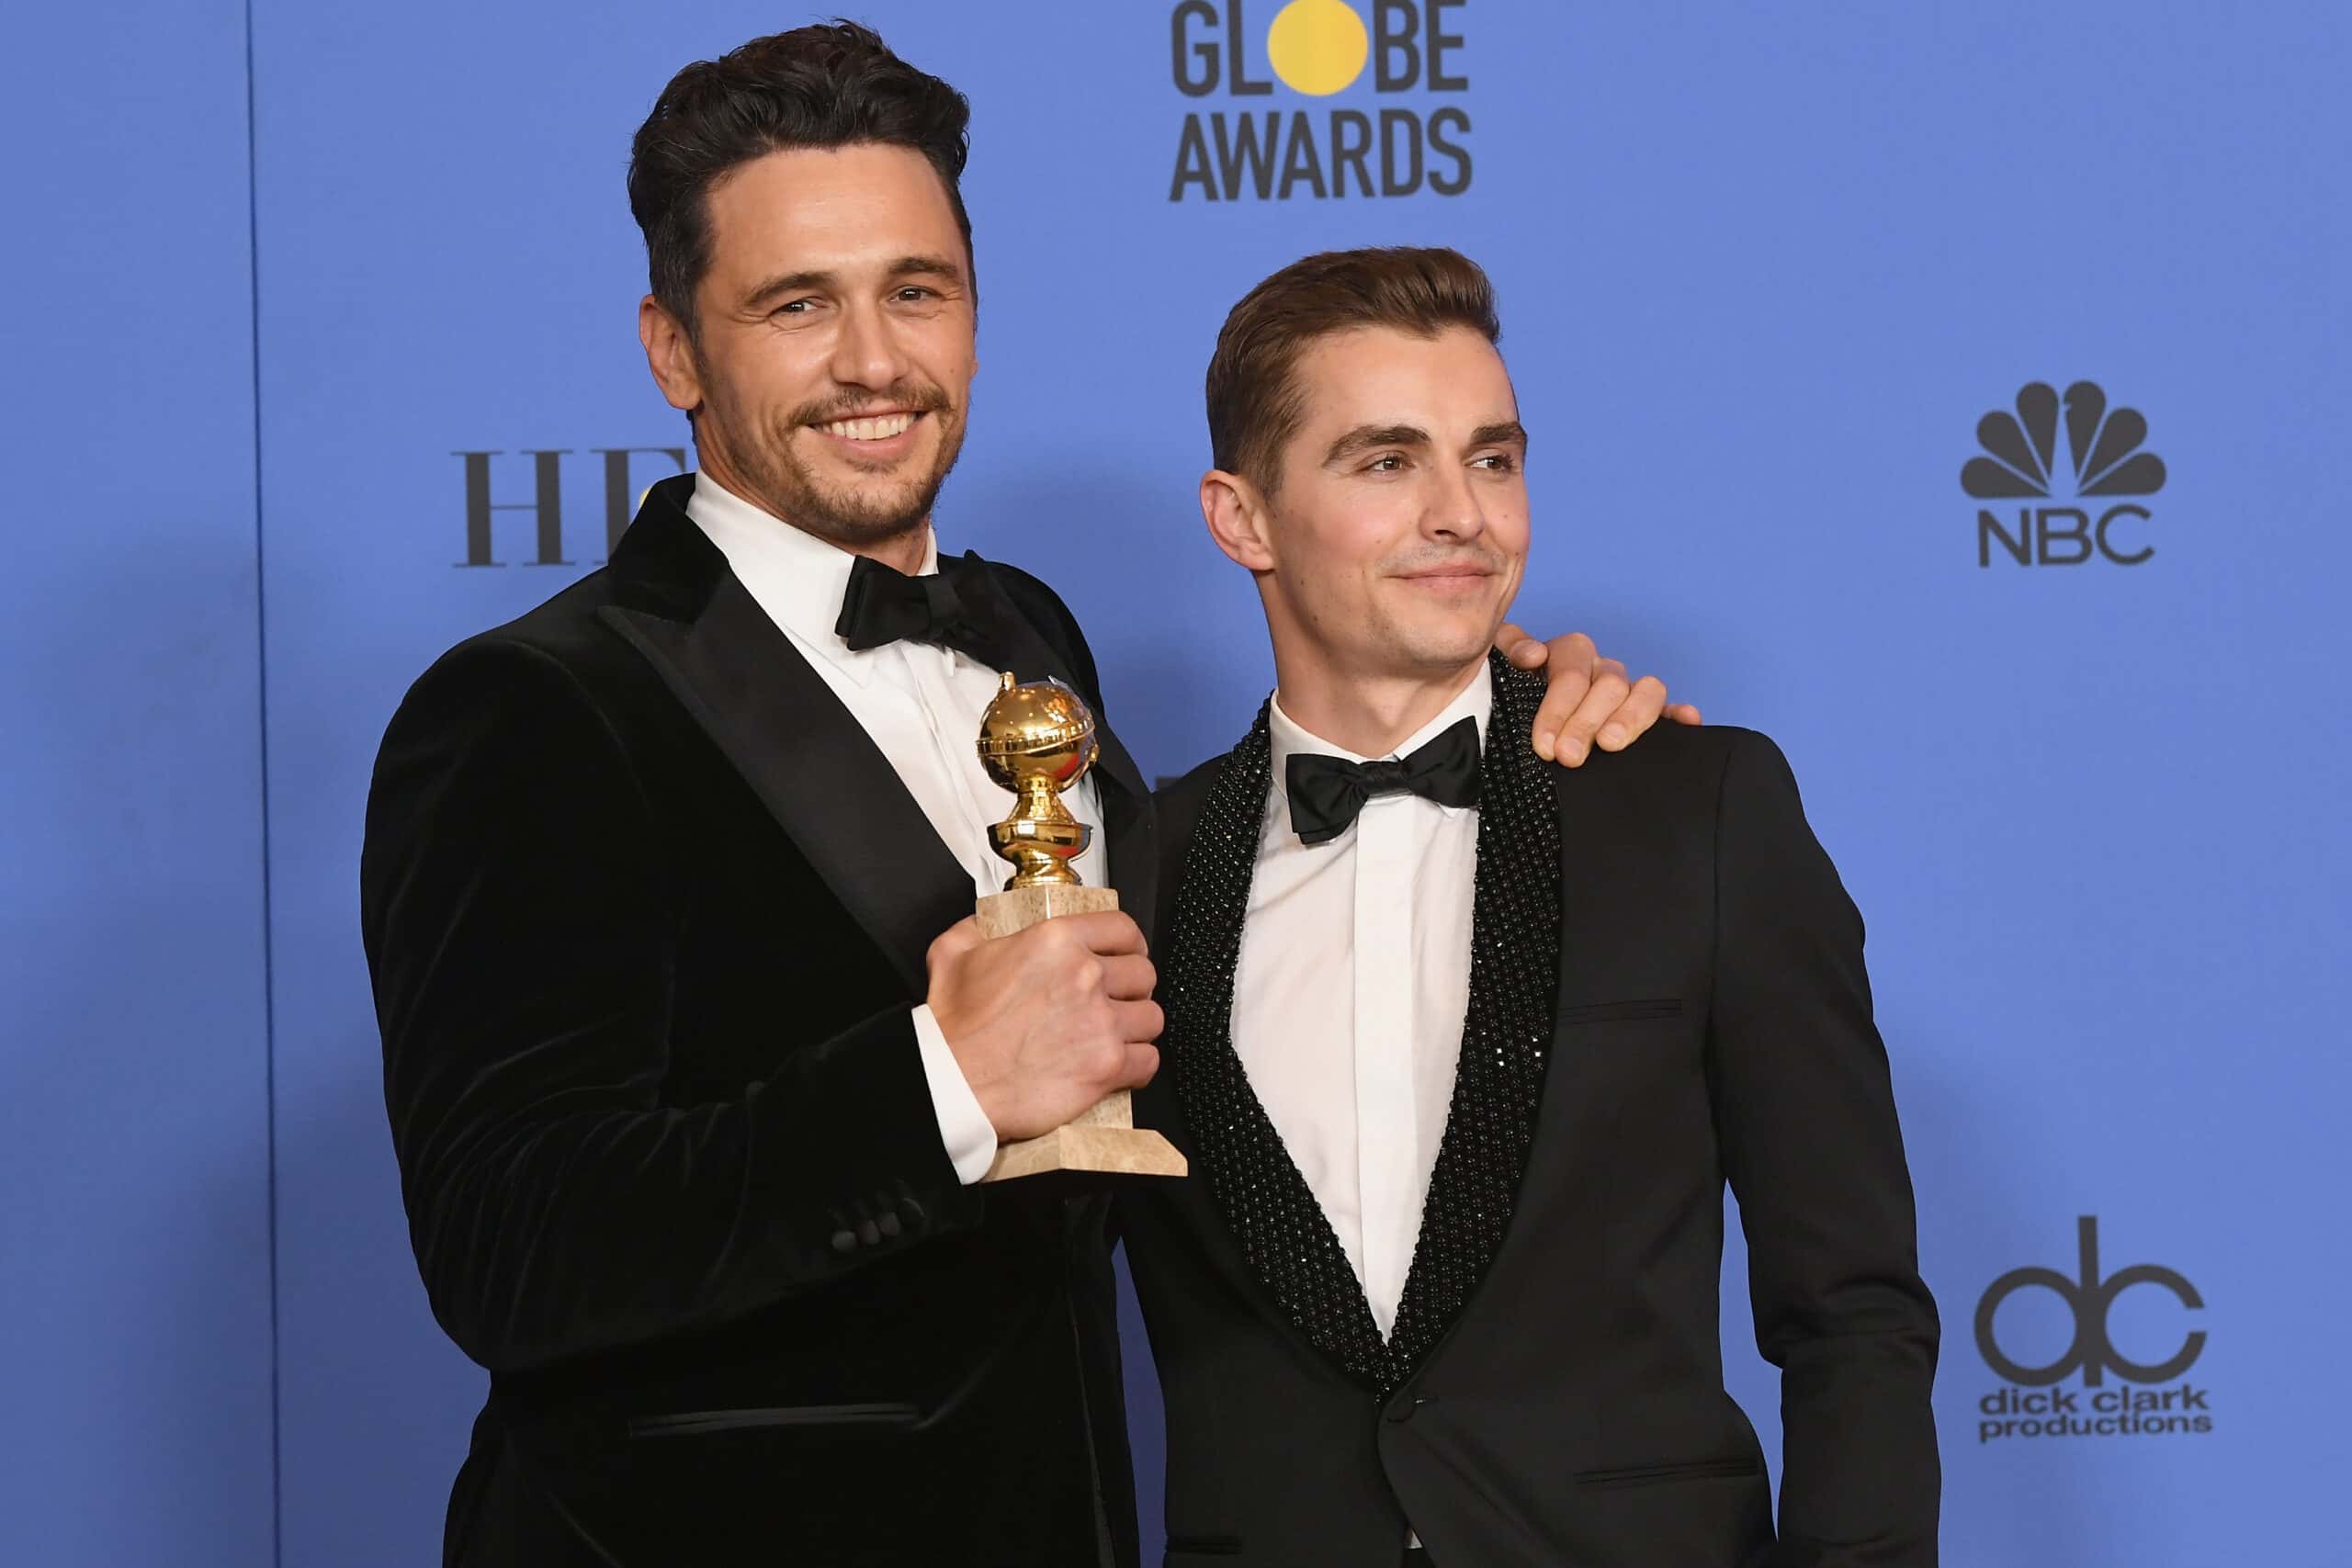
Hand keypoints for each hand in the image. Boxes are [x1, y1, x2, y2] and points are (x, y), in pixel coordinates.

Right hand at [925, 911, 1162, 1142]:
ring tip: (1118, 1034)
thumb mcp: (952, 954)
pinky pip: (1148, 1060)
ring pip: (1151, 1017)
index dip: (1129, 944)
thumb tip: (985, 924)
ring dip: (1137, 1027)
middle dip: (1133, 987)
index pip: (1122, 928)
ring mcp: (1100, 1022)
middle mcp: (1084, 976)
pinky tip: (1121, 1066)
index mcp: (1055, 941)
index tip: (1127, 955)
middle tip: (1118, 999)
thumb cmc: (952, 1028)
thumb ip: (976, 928)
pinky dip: (1138, 1065)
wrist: (952, 1083)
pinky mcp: (1106, 1066)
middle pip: (1144, 974)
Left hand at [1495, 624, 1701, 764]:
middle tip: (1568, 756)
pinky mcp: (1644, 717)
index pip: (1572, 671)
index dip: (1558, 708)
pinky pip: (1669, 710)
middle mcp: (1599, 669)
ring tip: (1611, 744)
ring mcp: (1624, 693)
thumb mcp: (1495, 674)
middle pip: (1609, 683)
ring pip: (1645, 689)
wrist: (1497, 731)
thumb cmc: (1500, 702)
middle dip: (1586, 722)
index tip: (1544, 746)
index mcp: (1565, 655)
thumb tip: (1535, 655)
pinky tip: (1686, 721)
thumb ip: (1508, 652)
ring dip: (1630, 717)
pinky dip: (1678, 714)